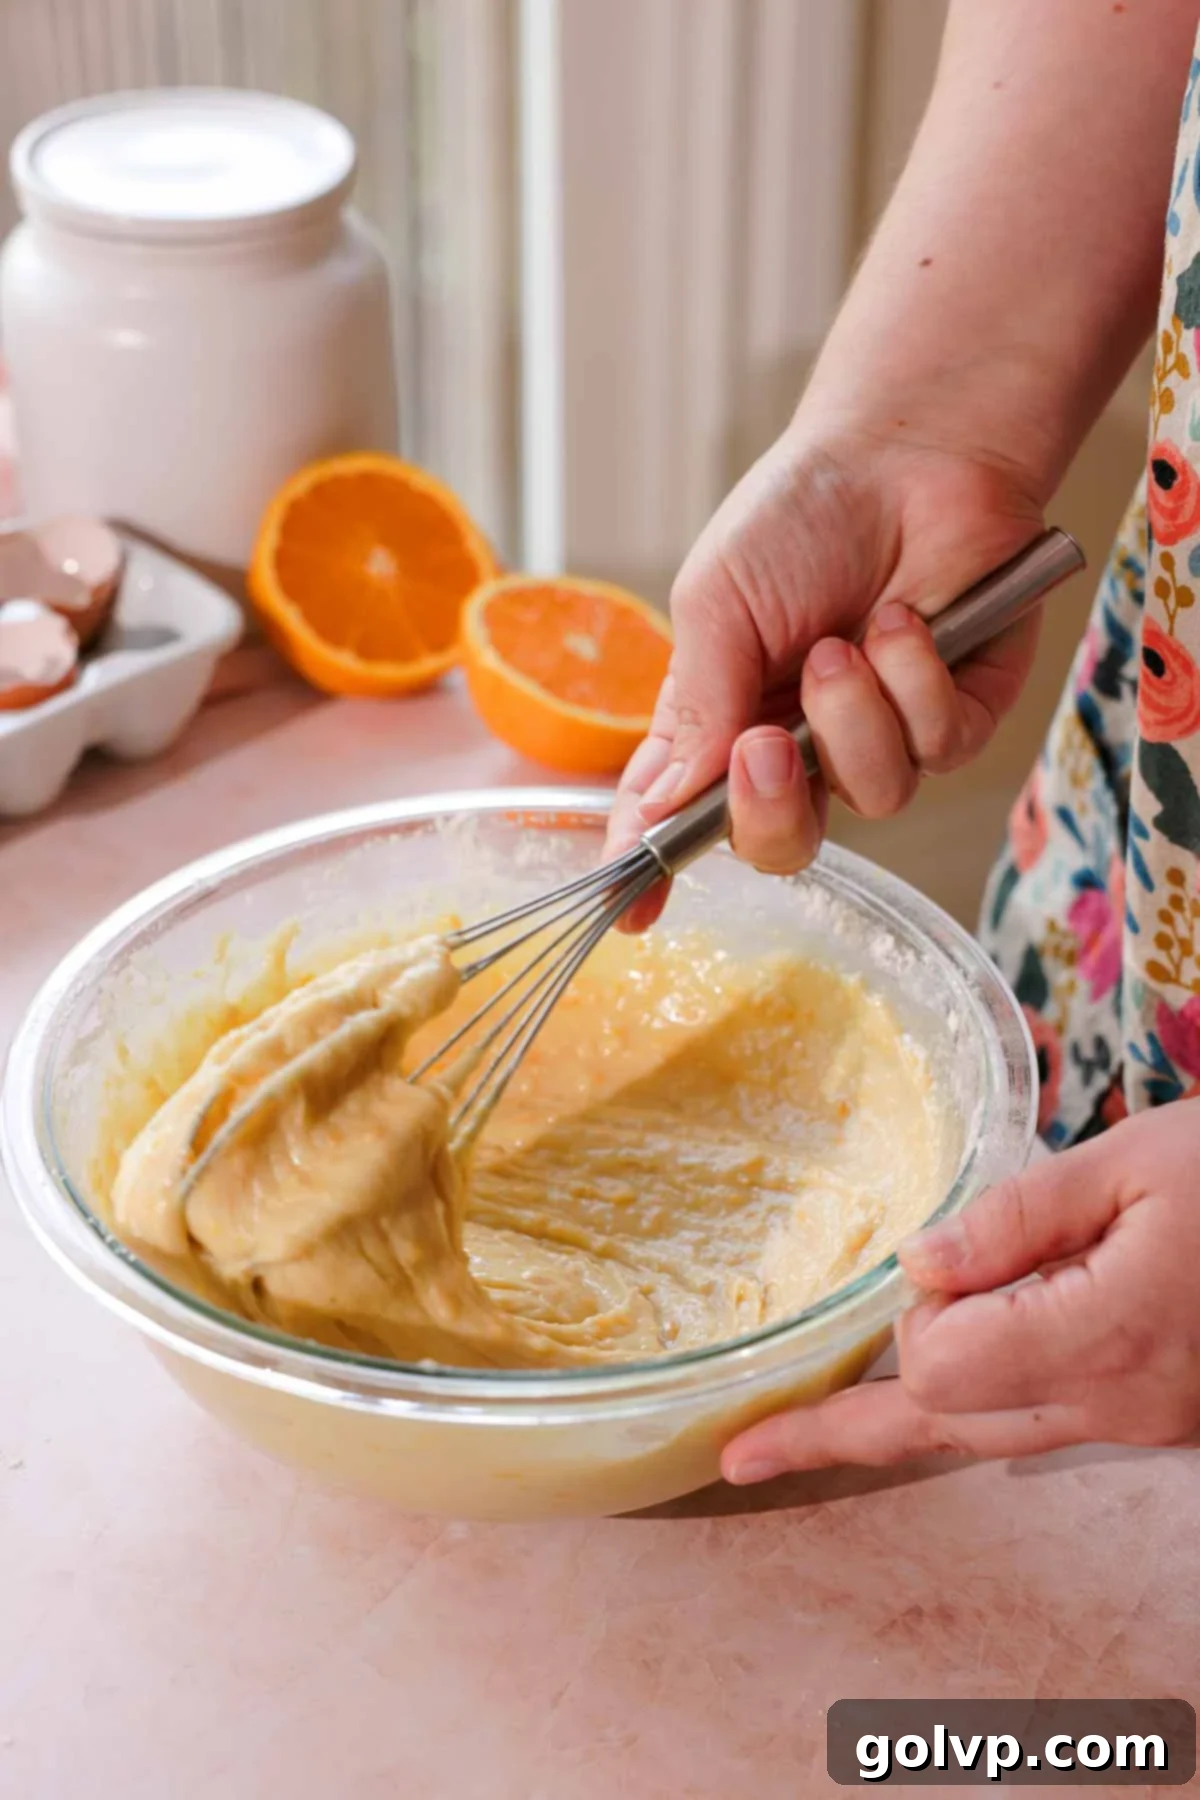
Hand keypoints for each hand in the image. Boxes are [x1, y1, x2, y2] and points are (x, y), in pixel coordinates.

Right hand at [604, 421, 1044, 929]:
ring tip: (844, 640)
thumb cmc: (801, 515)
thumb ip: (695, 708)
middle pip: (782, 845)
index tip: (629, 916)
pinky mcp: (959, 719)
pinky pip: (940, 750)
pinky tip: (906, 620)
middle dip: (771, 810)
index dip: (651, 867)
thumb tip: (666, 804)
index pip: (679, 812)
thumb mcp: (716, 602)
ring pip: (872, 797)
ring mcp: (881, 738)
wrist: (910, 450)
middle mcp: (799, 746)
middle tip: (764, 748)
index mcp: (723, 722)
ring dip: (853, 716)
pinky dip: (917, 682)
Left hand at [721, 1103, 1199, 1481]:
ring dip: (891, 1432)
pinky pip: (1035, 1426)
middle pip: (941, 1430)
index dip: (915, 1317)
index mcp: (1104, 1334)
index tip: (935, 1259)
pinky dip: (968, 1413)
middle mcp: (1112, 1403)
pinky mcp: (1153, 1421)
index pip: (944, 1368)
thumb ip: (1020, 1214)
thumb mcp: (1138, 1163)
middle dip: (839, 1431)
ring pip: (982, 1441)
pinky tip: (918, 1397)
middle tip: (743, 1454)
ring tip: (793, 1441)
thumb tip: (917, 1263)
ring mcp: (1136, 1424)